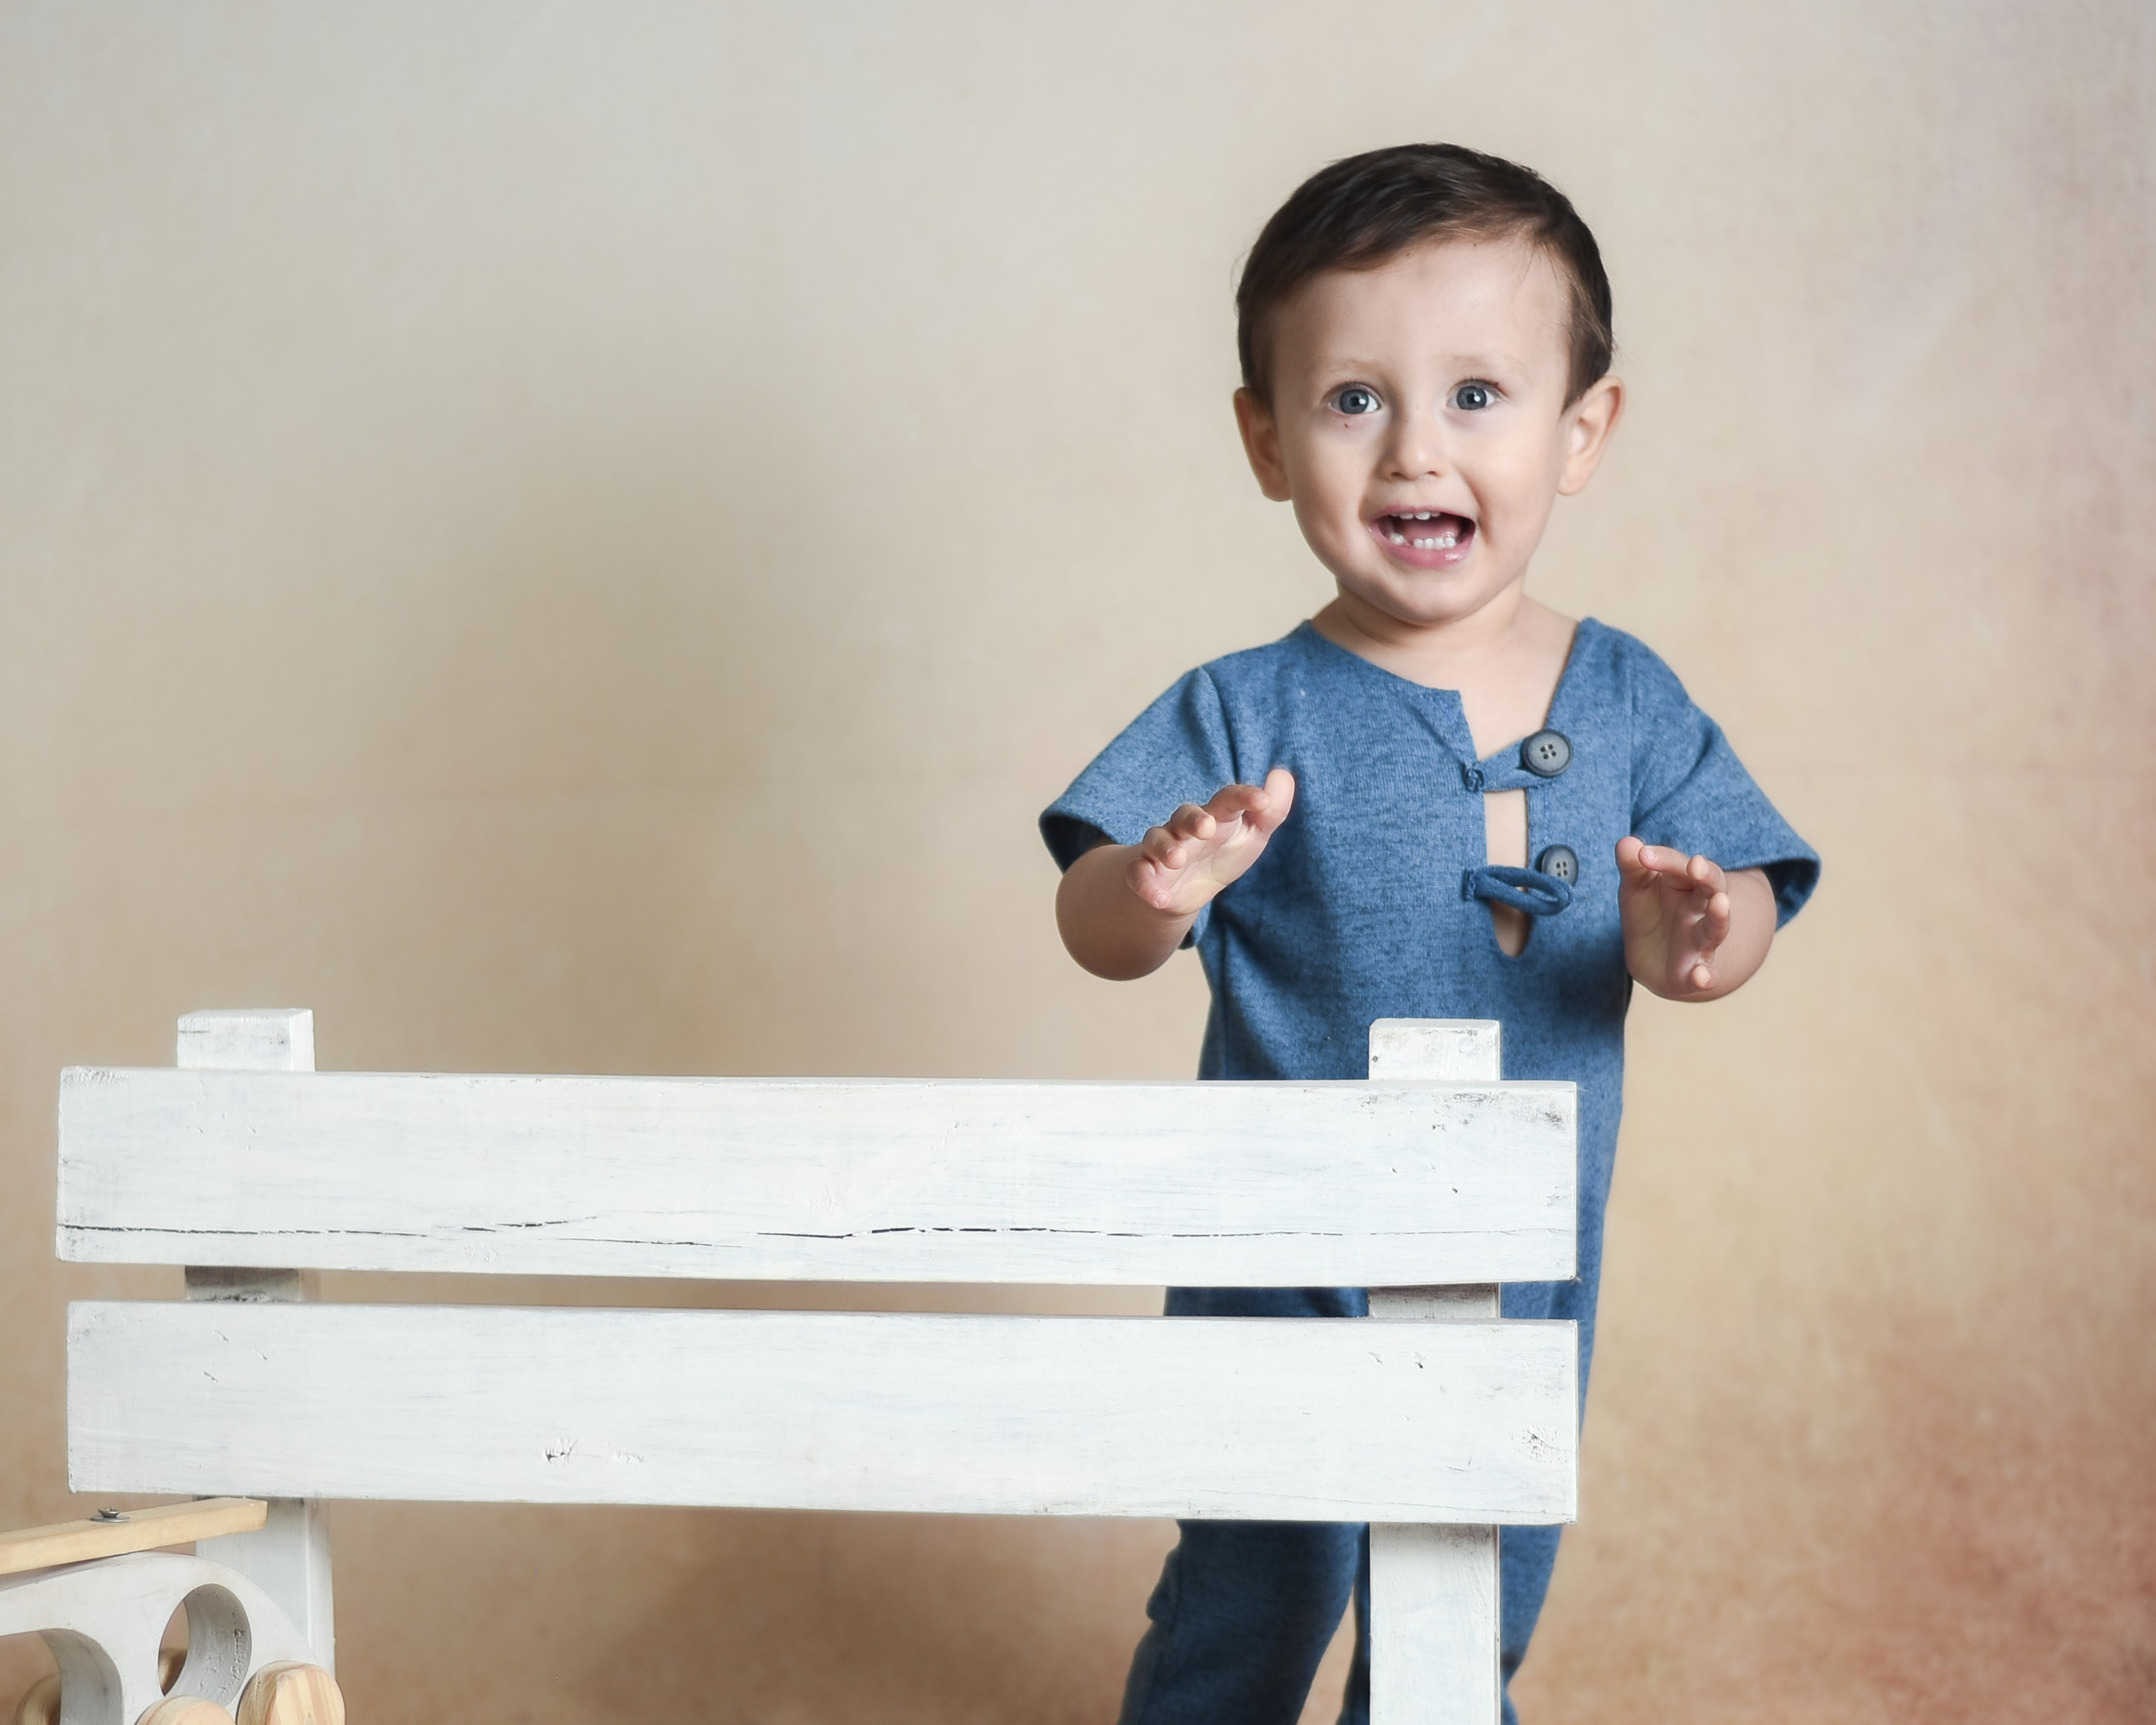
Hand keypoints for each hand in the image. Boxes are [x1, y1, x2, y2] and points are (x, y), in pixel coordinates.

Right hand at [1127, 768, 1296, 916]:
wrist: (1185, 889)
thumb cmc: (1221, 852)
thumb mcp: (1251, 836)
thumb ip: (1271, 812)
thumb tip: (1283, 774)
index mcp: (1215, 816)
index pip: (1227, 799)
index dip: (1244, 796)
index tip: (1262, 802)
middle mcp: (1185, 827)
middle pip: (1185, 814)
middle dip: (1193, 819)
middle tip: (1207, 828)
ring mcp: (1162, 849)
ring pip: (1156, 839)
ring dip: (1165, 848)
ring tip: (1176, 859)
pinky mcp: (1145, 873)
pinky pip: (1137, 873)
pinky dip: (1145, 884)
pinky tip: (1160, 898)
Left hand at [1617, 837, 1742, 998]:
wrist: (1653, 958)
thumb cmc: (1650, 911)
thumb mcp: (1637, 887)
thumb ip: (1632, 867)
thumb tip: (1626, 842)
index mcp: (1686, 882)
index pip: (1679, 865)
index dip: (1663, 859)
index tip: (1642, 855)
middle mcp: (1701, 908)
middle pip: (1711, 887)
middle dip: (1707, 876)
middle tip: (1697, 865)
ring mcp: (1702, 939)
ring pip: (1716, 927)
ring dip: (1720, 917)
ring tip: (1721, 904)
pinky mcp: (1696, 969)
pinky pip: (1706, 974)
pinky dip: (1706, 977)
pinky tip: (1702, 979)